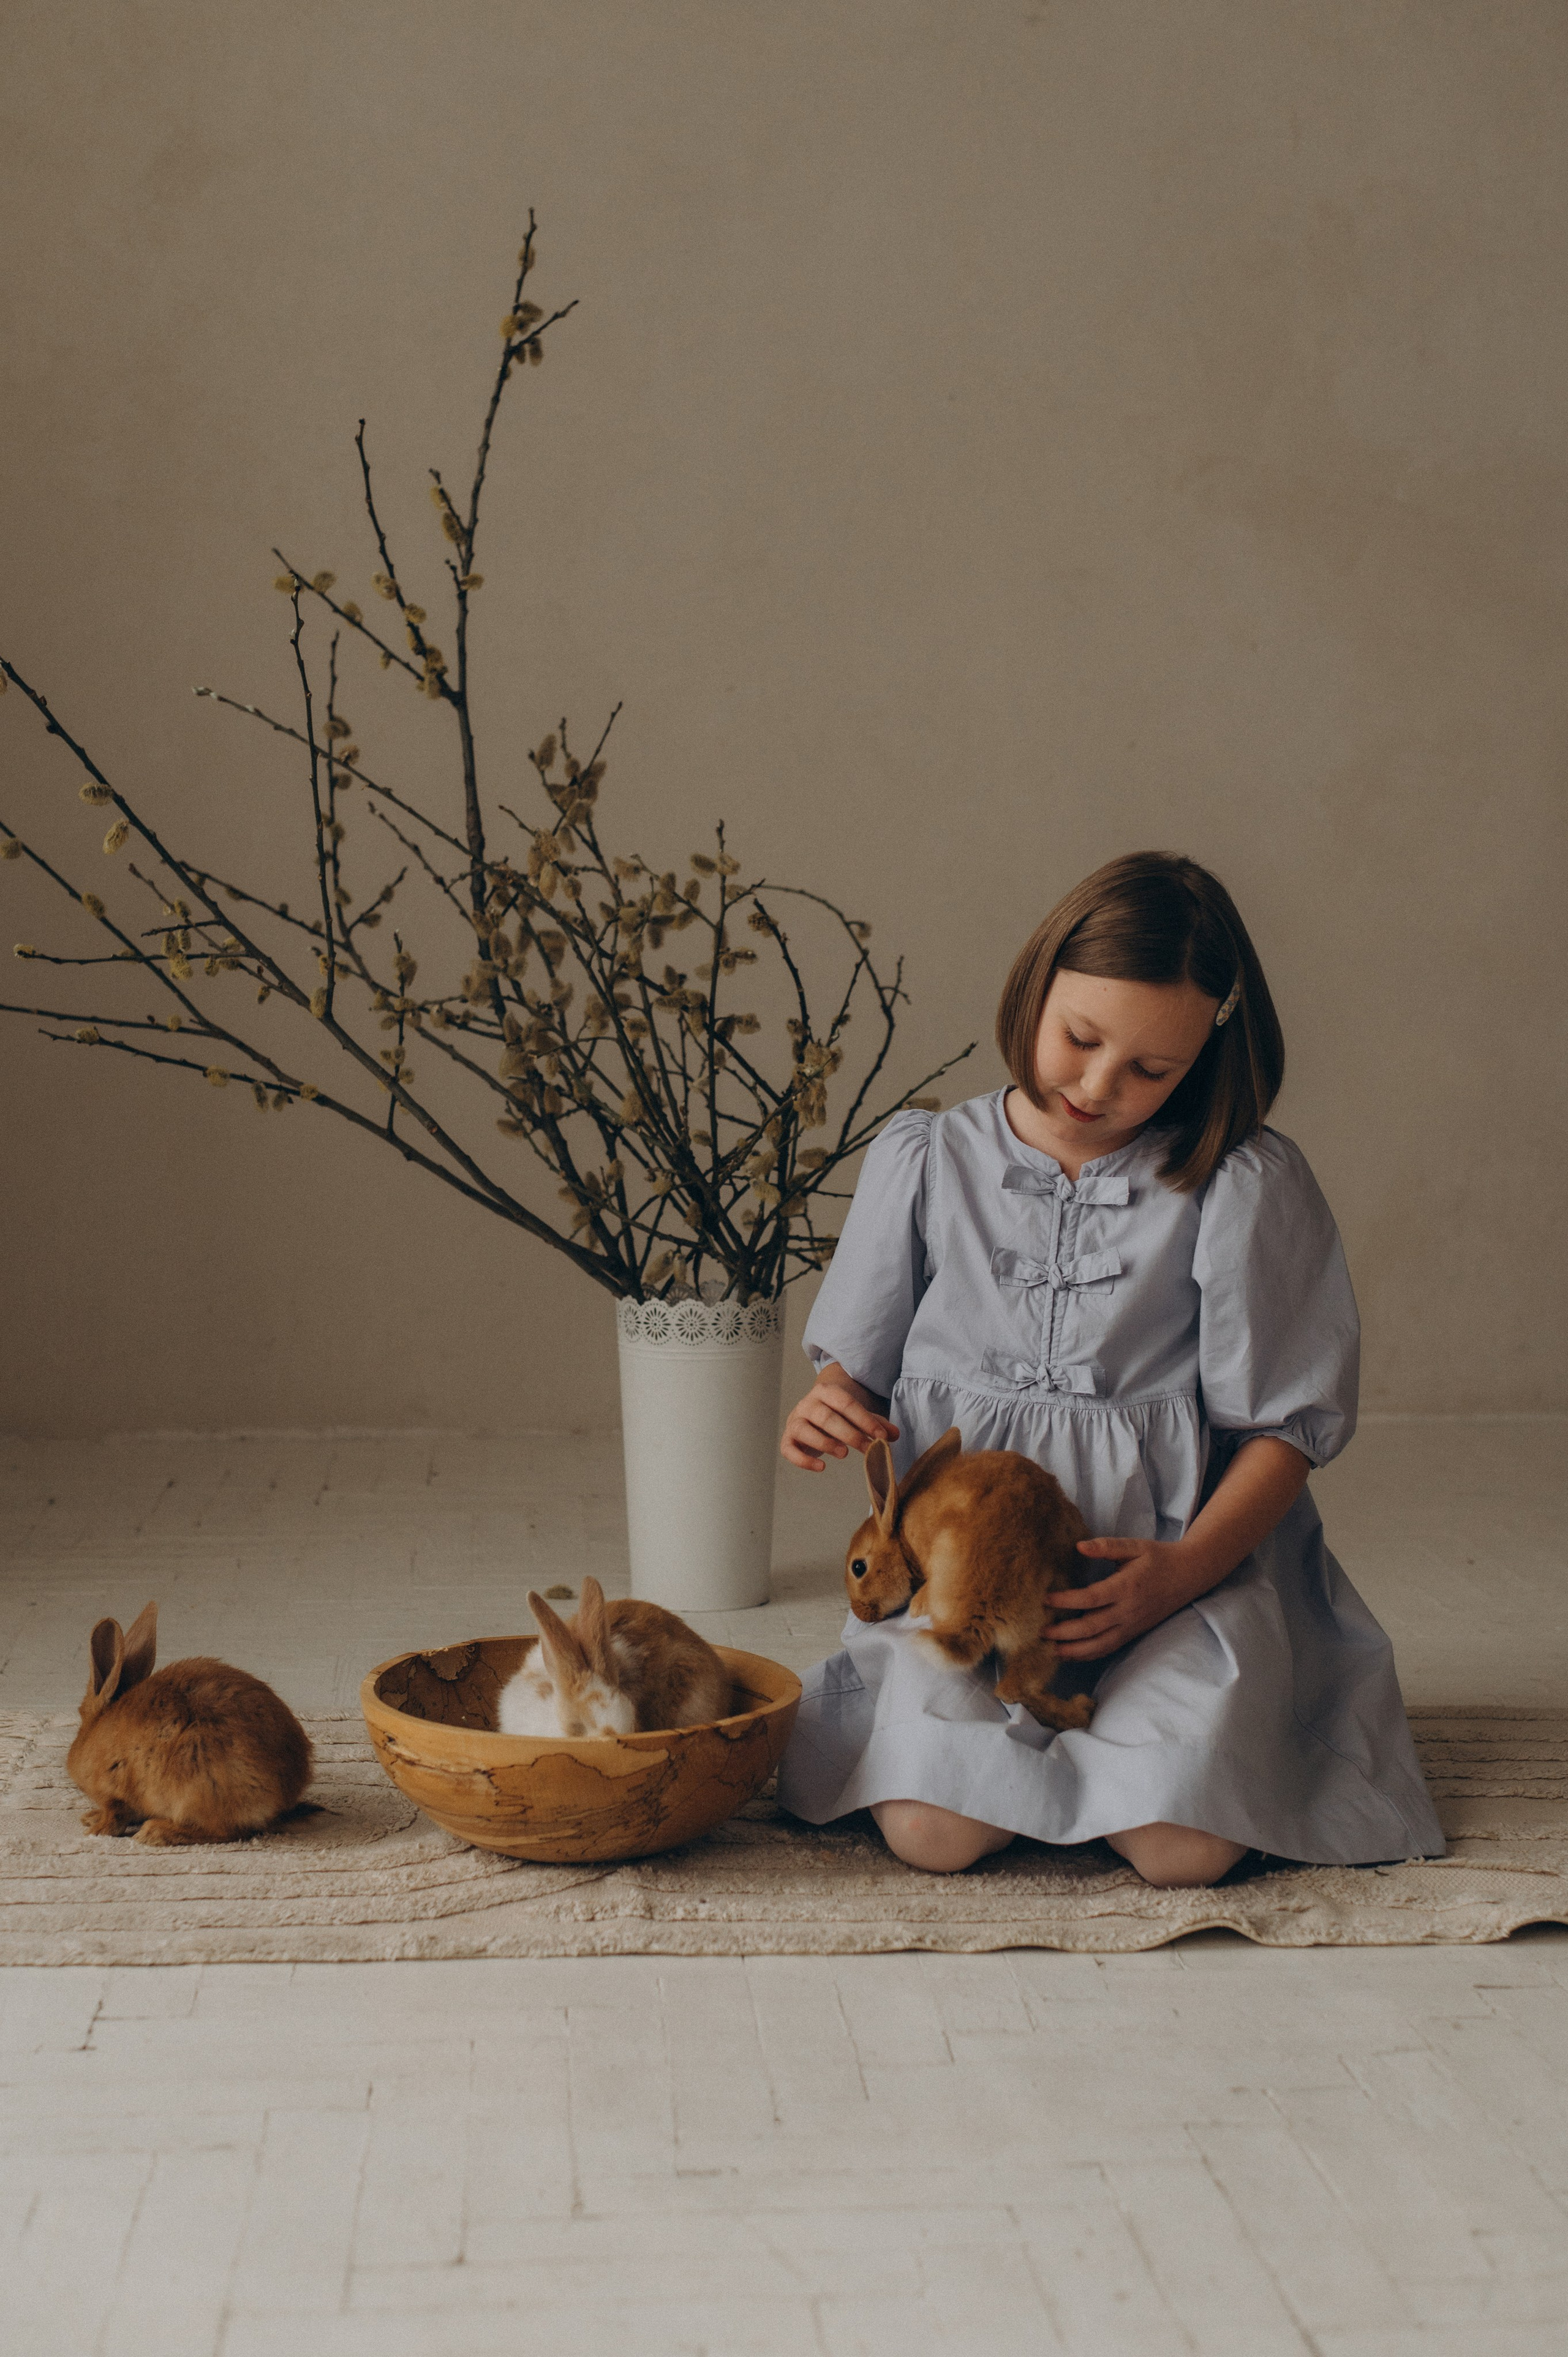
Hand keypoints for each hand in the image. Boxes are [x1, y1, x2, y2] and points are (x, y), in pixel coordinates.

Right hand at [781, 1375, 898, 1471]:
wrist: (812, 1412)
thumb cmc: (838, 1415)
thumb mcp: (857, 1415)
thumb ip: (875, 1424)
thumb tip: (894, 1435)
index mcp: (826, 1391)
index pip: (846, 1403)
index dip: (865, 1420)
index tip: (881, 1437)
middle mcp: (808, 1404)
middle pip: (826, 1417)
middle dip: (849, 1434)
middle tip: (867, 1449)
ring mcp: (795, 1421)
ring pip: (804, 1430)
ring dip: (825, 1443)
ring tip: (844, 1454)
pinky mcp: (787, 1439)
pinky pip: (789, 1450)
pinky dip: (803, 1460)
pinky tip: (821, 1467)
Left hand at [1044, 1535, 1212, 1659]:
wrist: (1188, 1575)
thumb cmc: (1158, 1558)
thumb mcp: (1134, 1546)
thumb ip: (1106, 1546)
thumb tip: (1078, 1546)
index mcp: (1126, 1587)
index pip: (1091, 1598)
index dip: (1067, 1601)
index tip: (1045, 1599)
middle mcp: (1128, 1610)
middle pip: (1092, 1627)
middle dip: (1064, 1632)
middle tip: (1040, 1631)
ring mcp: (1132, 1625)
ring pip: (1100, 1645)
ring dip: (1074, 1651)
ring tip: (1050, 1650)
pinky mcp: (1133, 1633)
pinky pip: (1109, 1648)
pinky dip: (1089, 1654)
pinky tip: (1071, 1654)